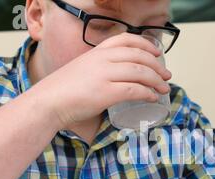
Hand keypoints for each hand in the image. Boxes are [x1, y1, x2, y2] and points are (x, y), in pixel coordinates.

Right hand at [36, 33, 171, 128]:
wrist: (48, 102)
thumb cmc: (64, 90)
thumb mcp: (83, 69)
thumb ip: (99, 69)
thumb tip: (117, 78)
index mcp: (97, 52)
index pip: (126, 40)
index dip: (146, 45)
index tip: (156, 53)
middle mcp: (102, 59)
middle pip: (139, 56)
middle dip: (157, 66)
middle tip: (166, 75)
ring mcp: (105, 75)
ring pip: (140, 72)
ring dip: (157, 80)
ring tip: (164, 88)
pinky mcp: (106, 92)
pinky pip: (135, 90)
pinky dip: (148, 93)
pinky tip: (153, 97)